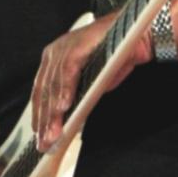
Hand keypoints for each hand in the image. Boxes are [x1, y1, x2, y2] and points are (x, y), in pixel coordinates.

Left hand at [31, 12, 152, 151]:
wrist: (139, 35)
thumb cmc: (116, 56)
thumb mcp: (94, 82)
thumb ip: (80, 97)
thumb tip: (69, 119)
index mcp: (55, 59)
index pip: (41, 91)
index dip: (39, 115)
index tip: (38, 135)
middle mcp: (55, 51)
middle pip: (45, 90)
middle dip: (45, 119)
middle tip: (45, 142)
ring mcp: (65, 46)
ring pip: (54, 83)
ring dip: (54, 111)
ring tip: (54, 131)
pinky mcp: (78, 45)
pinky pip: (68, 70)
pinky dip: (66, 90)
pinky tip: (64, 108)